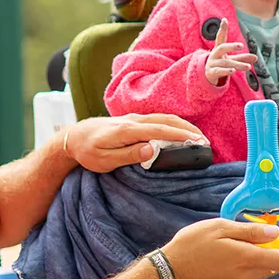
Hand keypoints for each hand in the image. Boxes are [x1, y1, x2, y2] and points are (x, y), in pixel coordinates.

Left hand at [63, 114, 206, 172]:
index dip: (180, 135)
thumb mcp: (105, 160)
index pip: (160, 130)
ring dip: (182, 126)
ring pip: (164, 118)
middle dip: (188, 130)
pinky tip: (181, 131)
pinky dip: (173, 124)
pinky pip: (158, 119)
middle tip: (205, 142)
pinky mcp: (133, 120)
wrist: (74, 137)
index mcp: (127, 130)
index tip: (197, 142)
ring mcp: (134, 118)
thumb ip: (129, 154)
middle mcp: (133, 120)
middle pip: (166, 120)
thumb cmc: (88, 152)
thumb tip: (152, 150)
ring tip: (198, 138)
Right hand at [161, 218, 278, 278]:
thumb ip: (249, 231)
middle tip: (278, 241)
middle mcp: (246, 274)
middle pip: (274, 267)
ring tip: (250, 246)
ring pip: (262, 274)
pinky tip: (237, 258)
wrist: (169, 271)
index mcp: (247, 257)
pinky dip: (252, 270)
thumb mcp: (220, 227)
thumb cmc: (192, 244)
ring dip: (264, 262)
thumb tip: (274, 233)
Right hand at [205, 18, 257, 85]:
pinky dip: (226, 71)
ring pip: (226, 63)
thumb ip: (243, 58)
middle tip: (241, 46)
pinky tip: (233, 71)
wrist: (208, 75)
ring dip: (238, 65)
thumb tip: (256, 57)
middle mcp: (215, 54)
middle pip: (222, 48)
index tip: (224, 20)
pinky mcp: (211, 72)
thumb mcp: (231, 60)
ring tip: (248, 67)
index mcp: (219, 48)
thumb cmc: (221, 64)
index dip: (222, 29)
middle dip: (231, 46)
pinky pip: (219, 71)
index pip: (220, 37)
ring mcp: (212, 63)